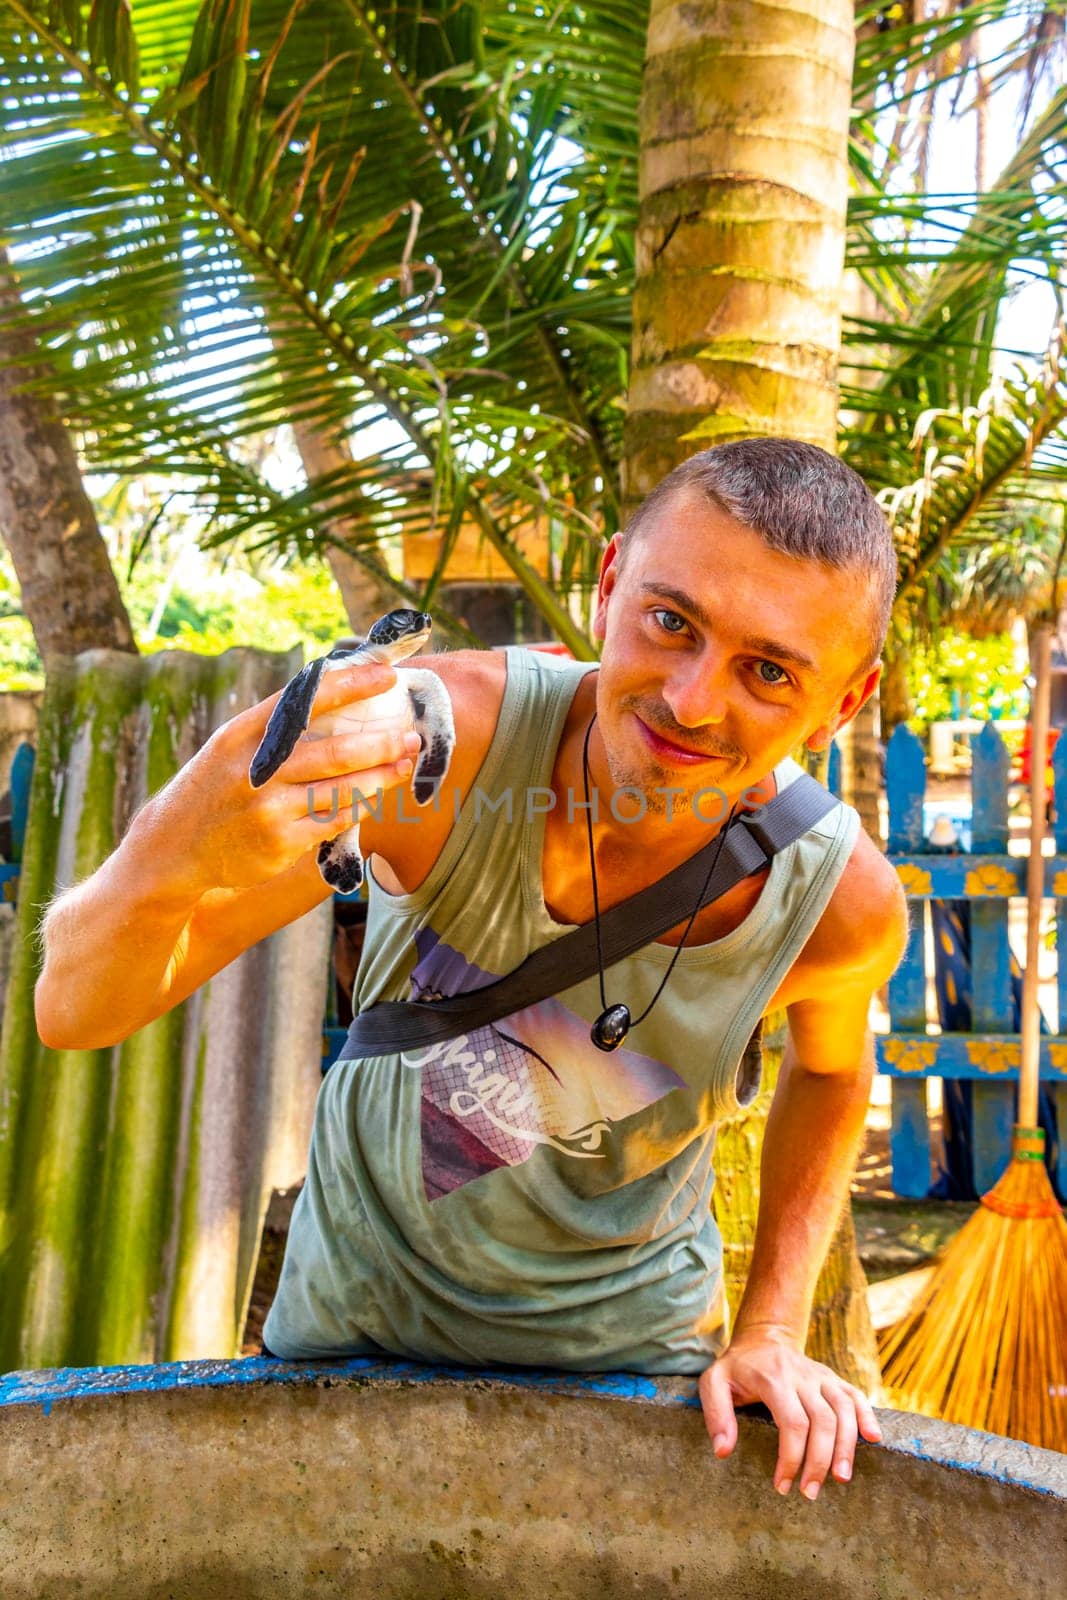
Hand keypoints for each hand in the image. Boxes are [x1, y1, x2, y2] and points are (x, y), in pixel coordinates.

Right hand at [153, 659, 421, 893]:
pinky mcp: (279, 843)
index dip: (350, 686)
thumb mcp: (230, 747)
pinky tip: (374, 797)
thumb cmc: (215, 788)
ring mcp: (268, 809)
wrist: (173, 848)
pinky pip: (332, 821)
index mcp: (242, 734)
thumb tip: (333, 692)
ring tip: (406, 763)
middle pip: (335, 751)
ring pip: (342, 789)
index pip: (304, 701)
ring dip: (382, 776)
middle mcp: (256, 770)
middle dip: (381, 742)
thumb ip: (275, 727)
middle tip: (413, 734)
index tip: (386, 675)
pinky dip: (357, 807)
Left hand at [698, 1325, 882, 1497]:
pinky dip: (867, 1416)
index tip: (783, 1485)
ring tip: (841, 1479)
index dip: (791, 1458)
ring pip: (844, 1410)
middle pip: (823, 1421)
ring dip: (846, 1446)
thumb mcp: (714, 1382)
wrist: (763, 1338)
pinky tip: (874, 1438)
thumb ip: (716, 1414)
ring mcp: (821, 1376)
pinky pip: (855, 1395)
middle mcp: (802, 1375)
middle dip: (819, 1461)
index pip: (793, 1422)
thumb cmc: (737, 1368)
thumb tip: (723, 1451)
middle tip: (810, 1493)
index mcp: (774, 1378)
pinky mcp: (833, 1379)